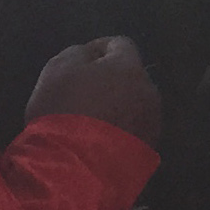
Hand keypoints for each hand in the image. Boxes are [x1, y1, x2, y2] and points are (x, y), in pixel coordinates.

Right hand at [26, 36, 162, 146]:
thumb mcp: (57, 69)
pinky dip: (120, 129)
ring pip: (134, 104)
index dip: (98, 47)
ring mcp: (152, 123)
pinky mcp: (148, 150)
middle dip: (111, 79)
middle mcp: (148, 91)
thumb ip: (77, 53)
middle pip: (131, 76)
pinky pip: (133, 130)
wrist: (76, 166)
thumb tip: (90, 55)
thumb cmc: (64, 110)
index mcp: (129, 67)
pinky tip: (99, 139)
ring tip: (92, 119)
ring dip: (118, 105)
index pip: (120, 44)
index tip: (80, 59)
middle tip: (84, 90)